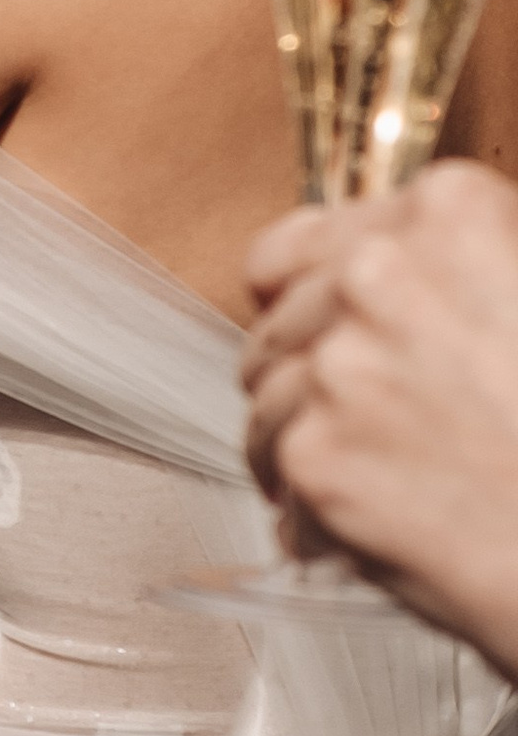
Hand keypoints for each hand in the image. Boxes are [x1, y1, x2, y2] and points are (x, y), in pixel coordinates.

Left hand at [241, 161, 517, 674]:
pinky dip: (313, 505)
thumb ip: (467, 267)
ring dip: (308, 434)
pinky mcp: (315, 454)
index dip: (320, 296)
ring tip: (383, 472)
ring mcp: (339, 364)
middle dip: (314, 370)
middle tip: (379, 416)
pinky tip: (374, 520)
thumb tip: (389, 262)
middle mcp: (379, 273)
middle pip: (284, 319)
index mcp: (447, 215)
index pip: (307, 242)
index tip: (343, 333)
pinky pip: (279, 471)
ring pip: (268, 393)